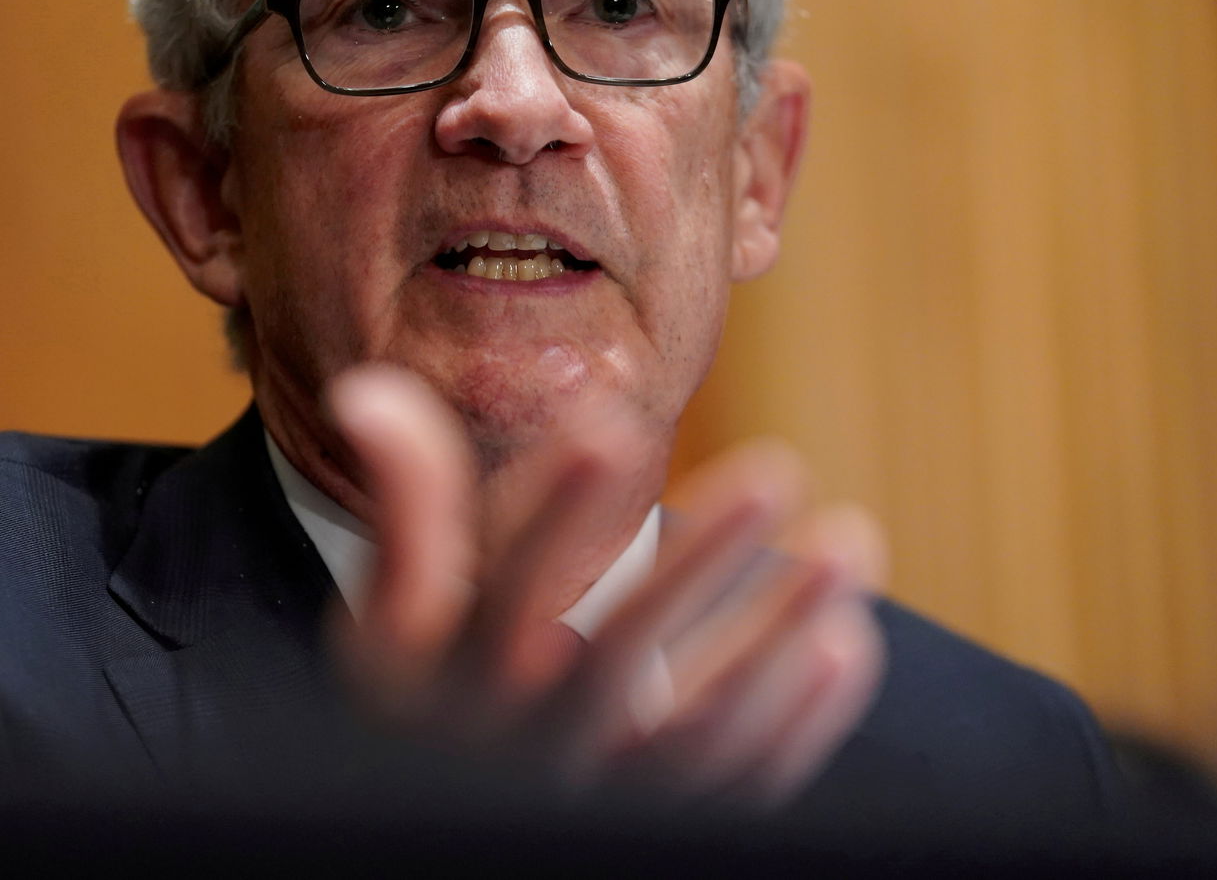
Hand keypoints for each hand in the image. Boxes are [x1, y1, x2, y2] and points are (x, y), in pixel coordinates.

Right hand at [325, 364, 886, 807]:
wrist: (457, 807)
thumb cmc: (436, 681)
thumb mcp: (404, 603)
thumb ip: (408, 503)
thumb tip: (367, 390)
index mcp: (455, 681)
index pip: (502, 591)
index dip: (554, 509)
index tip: (611, 417)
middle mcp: (530, 746)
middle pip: (616, 659)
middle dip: (696, 563)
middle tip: (777, 466)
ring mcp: (605, 796)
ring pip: (699, 734)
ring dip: (779, 639)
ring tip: (849, 542)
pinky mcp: (665, 825)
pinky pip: (738, 790)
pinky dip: (799, 726)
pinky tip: (845, 644)